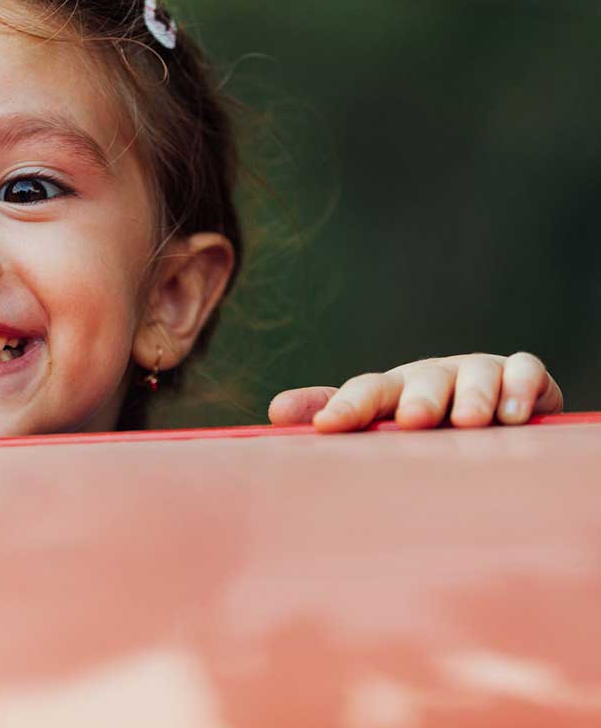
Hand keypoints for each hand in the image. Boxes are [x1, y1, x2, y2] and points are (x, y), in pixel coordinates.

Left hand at [267, 352, 563, 432]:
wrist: (489, 409)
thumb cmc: (419, 421)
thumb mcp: (376, 420)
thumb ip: (332, 413)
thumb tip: (273, 413)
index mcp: (392, 389)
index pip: (364, 392)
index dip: (344, 407)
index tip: (325, 427)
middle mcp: (434, 375)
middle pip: (423, 380)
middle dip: (419, 398)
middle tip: (414, 421)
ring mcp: (478, 371)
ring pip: (476, 374)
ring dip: (474, 396)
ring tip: (472, 422)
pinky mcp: (522, 374)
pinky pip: (524, 371)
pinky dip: (520, 388)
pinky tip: (515, 415)